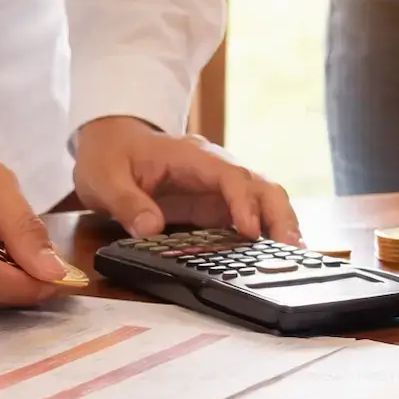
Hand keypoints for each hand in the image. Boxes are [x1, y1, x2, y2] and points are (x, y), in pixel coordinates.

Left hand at [74, 117, 299, 242]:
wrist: (112, 143)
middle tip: (290, 249)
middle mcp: (215, 169)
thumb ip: (126, 203)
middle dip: (278, 214)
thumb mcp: (104, 179)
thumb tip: (150, 229)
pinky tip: (276, 254)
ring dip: (280, 223)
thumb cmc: (109, 156)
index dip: (243, 202)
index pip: (229, 175)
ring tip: (294, 254)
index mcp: (192, 157)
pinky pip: (250, 215)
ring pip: (263, 199)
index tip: (248, 231)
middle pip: (260, 185)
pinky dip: (266, 232)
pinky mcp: (217, 205)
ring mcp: (220, 187)